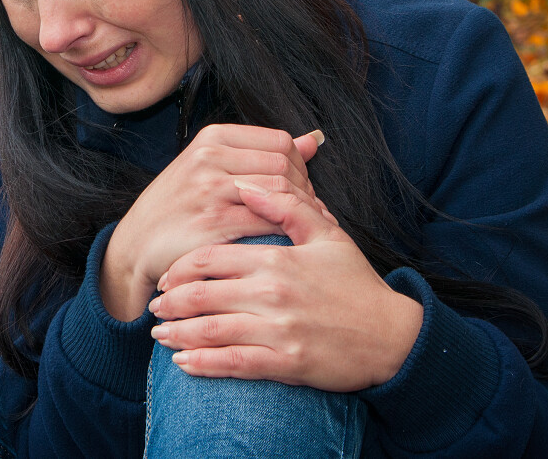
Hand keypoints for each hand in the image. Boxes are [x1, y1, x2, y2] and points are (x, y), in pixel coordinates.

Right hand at [99, 125, 322, 320]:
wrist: (136, 244)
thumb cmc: (177, 206)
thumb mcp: (210, 167)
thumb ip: (260, 153)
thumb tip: (312, 141)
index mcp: (212, 138)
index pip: (280, 142)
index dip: (300, 167)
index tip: (301, 189)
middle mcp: (209, 157)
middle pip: (284, 166)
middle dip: (305, 192)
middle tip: (308, 214)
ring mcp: (210, 190)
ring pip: (280, 192)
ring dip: (301, 214)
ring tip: (304, 229)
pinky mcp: (213, 223)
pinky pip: (267, 222)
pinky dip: (286, 233)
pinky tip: (289, 244)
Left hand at [146, 180, 423, 391]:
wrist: (392, 336)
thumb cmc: (356, 284)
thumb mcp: (328, 235)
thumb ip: (287, 206)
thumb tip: (248, 183)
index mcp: (277, 260)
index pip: (212, 259)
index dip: (182, 268)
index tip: (168, 275)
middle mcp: (272, 294)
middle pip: (203, 295)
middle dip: (172, 302)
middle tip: (155, 305)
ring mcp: (278, 330)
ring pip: (212, 331)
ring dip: (179, 334)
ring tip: (160, 334)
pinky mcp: (287, 364)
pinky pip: (234, 364)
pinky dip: (204, 364)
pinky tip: (185, 363)